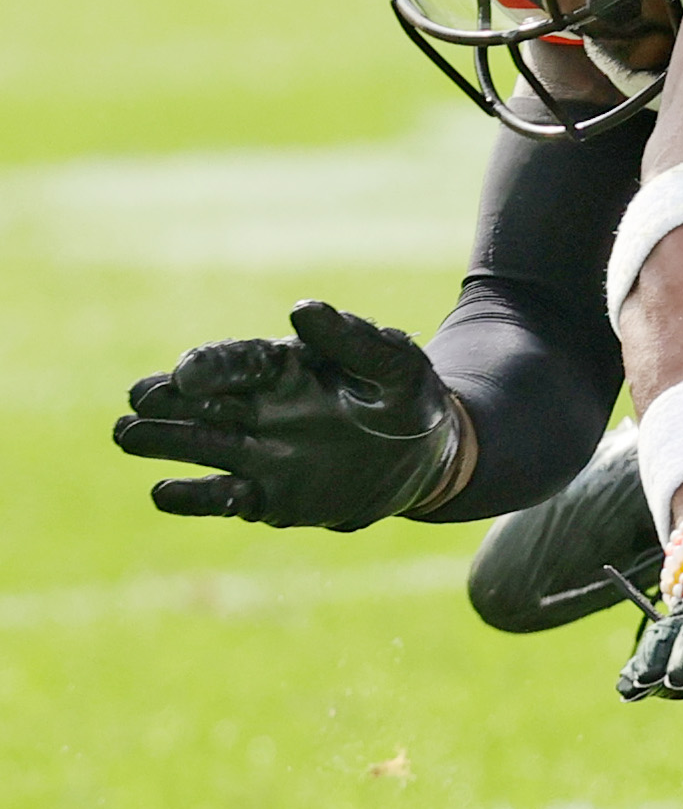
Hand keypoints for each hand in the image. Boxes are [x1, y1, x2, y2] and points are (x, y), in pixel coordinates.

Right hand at [113, 299, 466, 529]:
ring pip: (198, 445)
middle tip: (140, 403)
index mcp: (285, 368)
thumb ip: (352, 339)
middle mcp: (259, 409)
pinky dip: (195, 498)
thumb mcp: (394, 364)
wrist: (427, 455)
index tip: (186, 373)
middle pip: (200, 402)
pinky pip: (222, 499)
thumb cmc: (406, 397)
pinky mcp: (266, 497)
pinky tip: (163, 492)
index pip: (237, 361)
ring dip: (164, 441)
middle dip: (167, 400)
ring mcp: (258, 454)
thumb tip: (301, 309)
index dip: (211, 366)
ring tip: (129, 435)